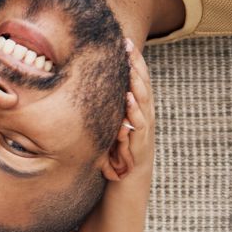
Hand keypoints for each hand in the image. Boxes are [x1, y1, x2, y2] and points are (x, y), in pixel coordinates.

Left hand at [113, 38, 154, 177]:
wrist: (127, 190)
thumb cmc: (115, 159)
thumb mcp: (109, 130)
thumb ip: (106, 112)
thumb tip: (88, 92)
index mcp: (137, 114)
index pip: (136, 83)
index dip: (132, 62)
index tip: (123, 41)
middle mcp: (143, 121)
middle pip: (142, 88)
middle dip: (135, 66)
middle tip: (128, 45)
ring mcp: (143, 134)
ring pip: (143, 105)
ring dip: (137, 85)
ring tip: (131, 66)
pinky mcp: (138, 150)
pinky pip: (138, 129)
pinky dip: (133, 114)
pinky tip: (127, 100)